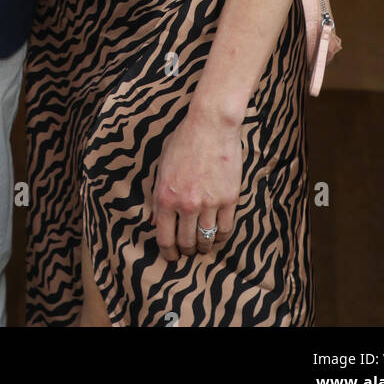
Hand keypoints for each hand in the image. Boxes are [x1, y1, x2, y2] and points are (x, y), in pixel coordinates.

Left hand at [148, 106, 242, 260]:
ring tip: (203, 247)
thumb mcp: (162, 166)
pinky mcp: (229, 199)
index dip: (167, 253)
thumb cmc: (184, 141)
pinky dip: (221, 237)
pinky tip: (218, 236)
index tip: (171, 258)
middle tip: (188, 252)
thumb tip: (154, 222)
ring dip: (204, 248)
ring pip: (206, 240)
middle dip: (186, 252)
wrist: (211, 124)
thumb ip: (158, 196)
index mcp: (165, 196)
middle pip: (186, 243)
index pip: (164, 238)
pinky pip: (225, 229)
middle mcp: (185, 204)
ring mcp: (208, 203)